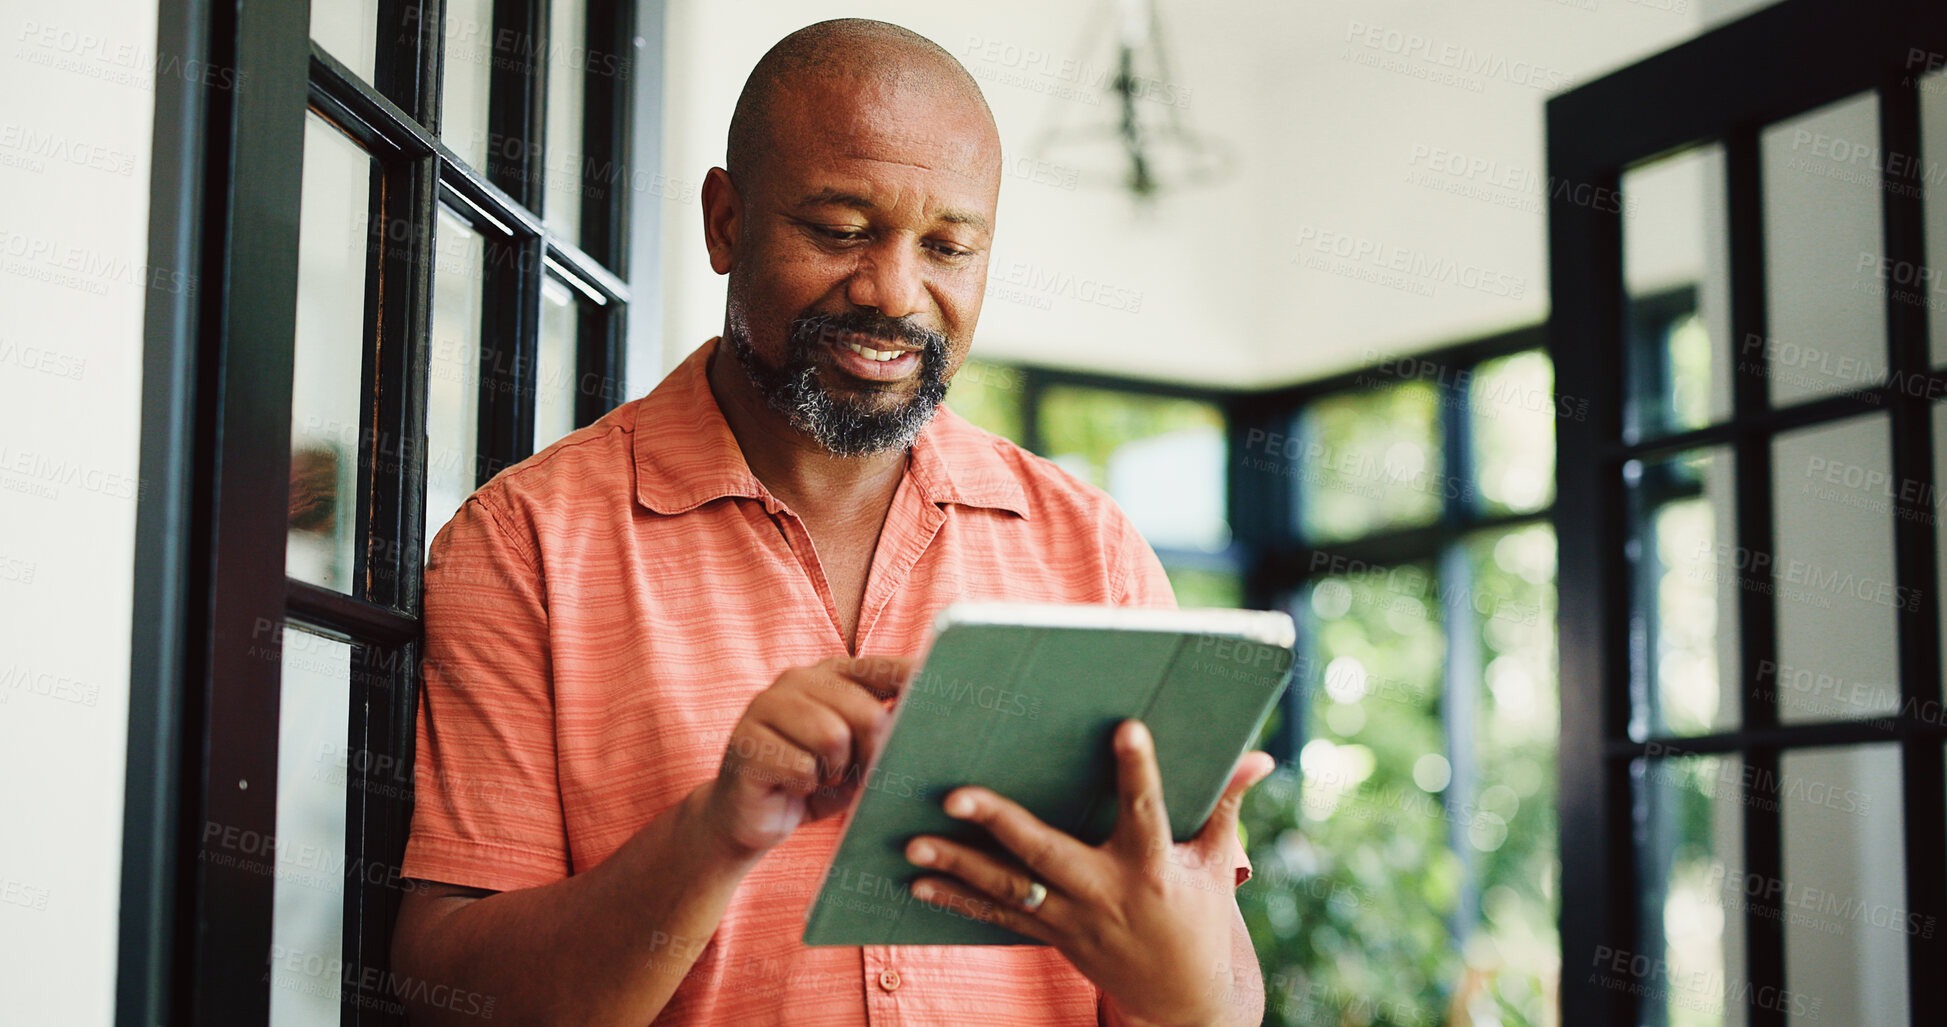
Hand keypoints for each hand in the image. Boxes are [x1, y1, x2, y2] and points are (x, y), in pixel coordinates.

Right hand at [697, 655, 914, 858]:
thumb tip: (926, 725)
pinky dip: (805, 787)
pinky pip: (801, 767)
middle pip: (864, 712)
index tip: (947, 688)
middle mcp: (796, 680)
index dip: (913, 679)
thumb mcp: (856, 756)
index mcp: (828, 675)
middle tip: (856, 774)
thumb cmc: (812, 782)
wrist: (748, 818)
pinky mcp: (746, 740)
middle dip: (871, 753)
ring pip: (832, 738)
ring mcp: (766, 706)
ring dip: (834, 772)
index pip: (880, 669)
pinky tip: (791, 787)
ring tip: (819, 778)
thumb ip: (883, 733)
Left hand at [904, 720, 1274, 1026]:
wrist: (1182, 1001)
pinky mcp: (1053, 938)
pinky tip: (917, 886)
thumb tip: (1261, 756)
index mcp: (1154, 865)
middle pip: (1046, 853)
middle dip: (999, 823)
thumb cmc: (1198, 915)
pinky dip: (957, 903)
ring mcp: (1074, 920)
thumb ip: (1225, 805)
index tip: (1126, 728)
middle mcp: (1107, 892)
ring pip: (1009, 890)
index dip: (1139, 769)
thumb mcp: (1216, 863)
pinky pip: (999, 918)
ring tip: (913, 843)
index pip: (1146, 808)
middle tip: (955, 794)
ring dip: (958, 868)